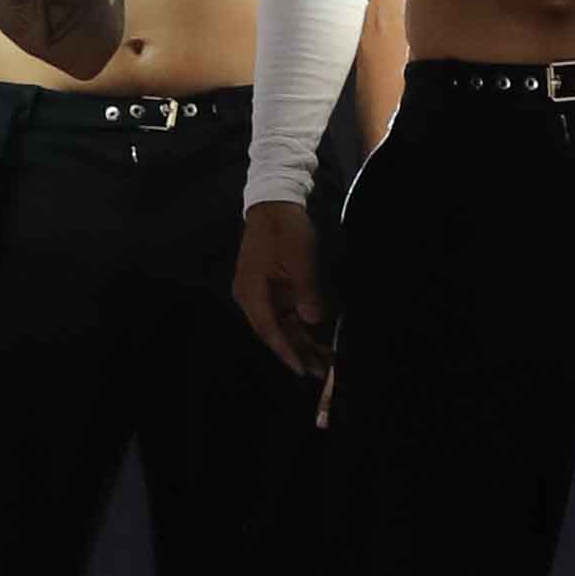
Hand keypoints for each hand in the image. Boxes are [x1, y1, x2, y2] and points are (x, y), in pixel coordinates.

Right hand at [232, 200, 332, 378]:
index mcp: (252, 290)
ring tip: (322, 361)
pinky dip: (300, 327)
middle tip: (319, 372)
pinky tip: (317, 339)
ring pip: (281, 325)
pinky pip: (285, 314)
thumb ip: (305, 289)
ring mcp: (262, 294)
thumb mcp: (299, 256)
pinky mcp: (272, 289)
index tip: (301, 369)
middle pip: (275, 332)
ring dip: (301, 342)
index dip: (286, 350)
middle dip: (297, 351)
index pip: (269, 328)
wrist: (276, 203)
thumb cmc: (285, 228)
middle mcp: (252, 297)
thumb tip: (312, 320)